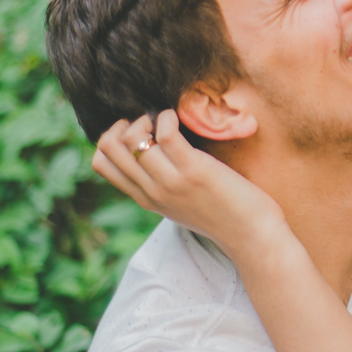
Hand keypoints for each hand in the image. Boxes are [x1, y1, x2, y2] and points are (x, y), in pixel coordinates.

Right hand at [92, 110, 287, 262]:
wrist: (251, 234)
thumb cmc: (222, 213)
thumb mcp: (181, 203)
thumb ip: (162, 184)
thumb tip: (155, 153)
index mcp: (145, 198)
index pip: (100, 164)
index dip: (111, 139)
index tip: (138, 133)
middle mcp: (152, 191)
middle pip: (108, 148)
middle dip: (124, 124)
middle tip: (151, 124)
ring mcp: (171, 182)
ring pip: (131, 139)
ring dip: (146, 119)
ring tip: (167, 122)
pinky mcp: (193, 170)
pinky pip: (165, 133)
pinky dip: (167, 118)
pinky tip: (178, 119)